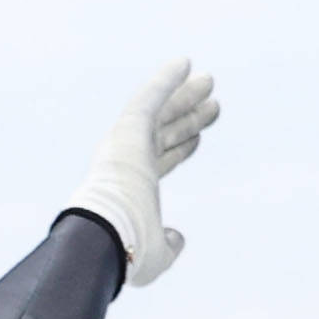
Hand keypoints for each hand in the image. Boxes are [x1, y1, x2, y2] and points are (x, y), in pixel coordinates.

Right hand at [64, 59, 219, 287]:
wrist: (105, 235)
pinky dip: (165, 80)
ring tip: (209, 82)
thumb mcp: (156, 255)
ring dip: (184, 96)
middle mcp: (130, 162)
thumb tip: (177, 237)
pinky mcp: (128, 129)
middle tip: (213, 102)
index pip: (161, 161)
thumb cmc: (128, 251)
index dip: (181, 148)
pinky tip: (183, 63)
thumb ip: (168, 245)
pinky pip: (150, 98)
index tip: (197, 138)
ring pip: (162, 113)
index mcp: (134, 189)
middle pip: (166, 133)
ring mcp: (128, 144)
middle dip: (188, 118)